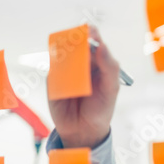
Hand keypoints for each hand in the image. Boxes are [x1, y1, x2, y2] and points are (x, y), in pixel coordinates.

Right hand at [48, 25, 119, 148]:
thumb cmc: (101, 107)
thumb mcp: (111, 88)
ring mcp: (65, 69)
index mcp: (98, 60)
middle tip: (77, 45)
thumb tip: (102, 46)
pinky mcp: (53, 79)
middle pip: (74, 42)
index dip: (91, 33)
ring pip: (60, 53)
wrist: (83, 130)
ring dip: (63, 53)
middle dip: (74, 40)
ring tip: (70, 62)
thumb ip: (110, 67)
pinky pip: (52, 69)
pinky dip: (55, 68)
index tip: (90, 34)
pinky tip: (62, 77)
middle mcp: (81, 61)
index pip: (93, 39)